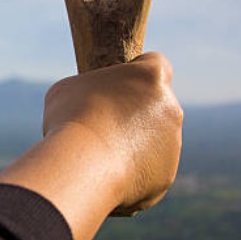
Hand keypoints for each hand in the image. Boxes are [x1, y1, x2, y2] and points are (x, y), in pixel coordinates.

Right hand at [0, 53, 182, 239]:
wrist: (81, 166)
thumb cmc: (70, 119)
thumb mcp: (67, 89)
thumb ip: (89, 89)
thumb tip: (87, 101)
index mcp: (151, 78)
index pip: (155, 64)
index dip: (136, 73)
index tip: (117, 86)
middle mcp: (170, 108)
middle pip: (157, 105)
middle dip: (136, 113)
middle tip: (103, 124)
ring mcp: (172, 144)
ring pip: (155, 140)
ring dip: (135, 144)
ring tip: (99, 154)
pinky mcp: (165, 175)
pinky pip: (149, 171)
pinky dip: (132, 173)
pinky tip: (106, 175)